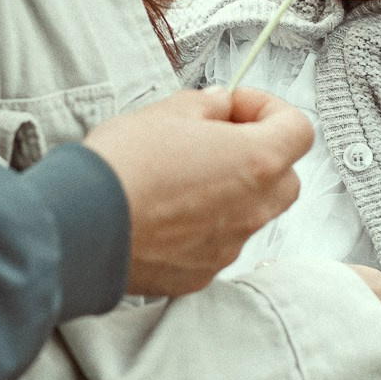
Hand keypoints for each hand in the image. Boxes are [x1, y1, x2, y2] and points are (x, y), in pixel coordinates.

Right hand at [83, 87, 311, 296]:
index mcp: (256, 161)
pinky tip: (165, 211)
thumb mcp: (166, 112)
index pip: (298, 129)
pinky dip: (203, 225)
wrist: (81, 225)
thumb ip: (206, 106)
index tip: (238, 107)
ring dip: (232, 191)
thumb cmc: (123, 166)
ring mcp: (229, 246)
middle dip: (259, 154)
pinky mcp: (202, 273)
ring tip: (182, 176)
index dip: (270, 110)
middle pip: (284, 176)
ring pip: (251, 212)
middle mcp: (253, 209)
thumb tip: (219, 106)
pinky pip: (218, 242)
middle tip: (217, 138)